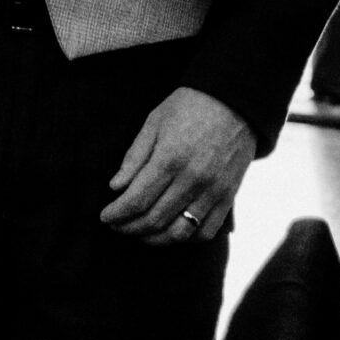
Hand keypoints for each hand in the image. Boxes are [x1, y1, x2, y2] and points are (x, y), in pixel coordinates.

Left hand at [100, 87, 254, 244]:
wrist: (234, 100)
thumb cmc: (189, 106)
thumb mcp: (154, 121)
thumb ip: (134, 156)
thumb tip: (115, 187)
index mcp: (170, 157)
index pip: (137, 199)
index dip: (117, 213)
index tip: (105, 217)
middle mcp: (192, 179)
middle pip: (154, 219)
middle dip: (129, 228)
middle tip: (117, 226)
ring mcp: (213, 191)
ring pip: (179, 233)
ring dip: (154, 239)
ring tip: (140, 233)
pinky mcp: (228, 197)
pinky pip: (205, 232)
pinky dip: (185, 239)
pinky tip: (170, 231)